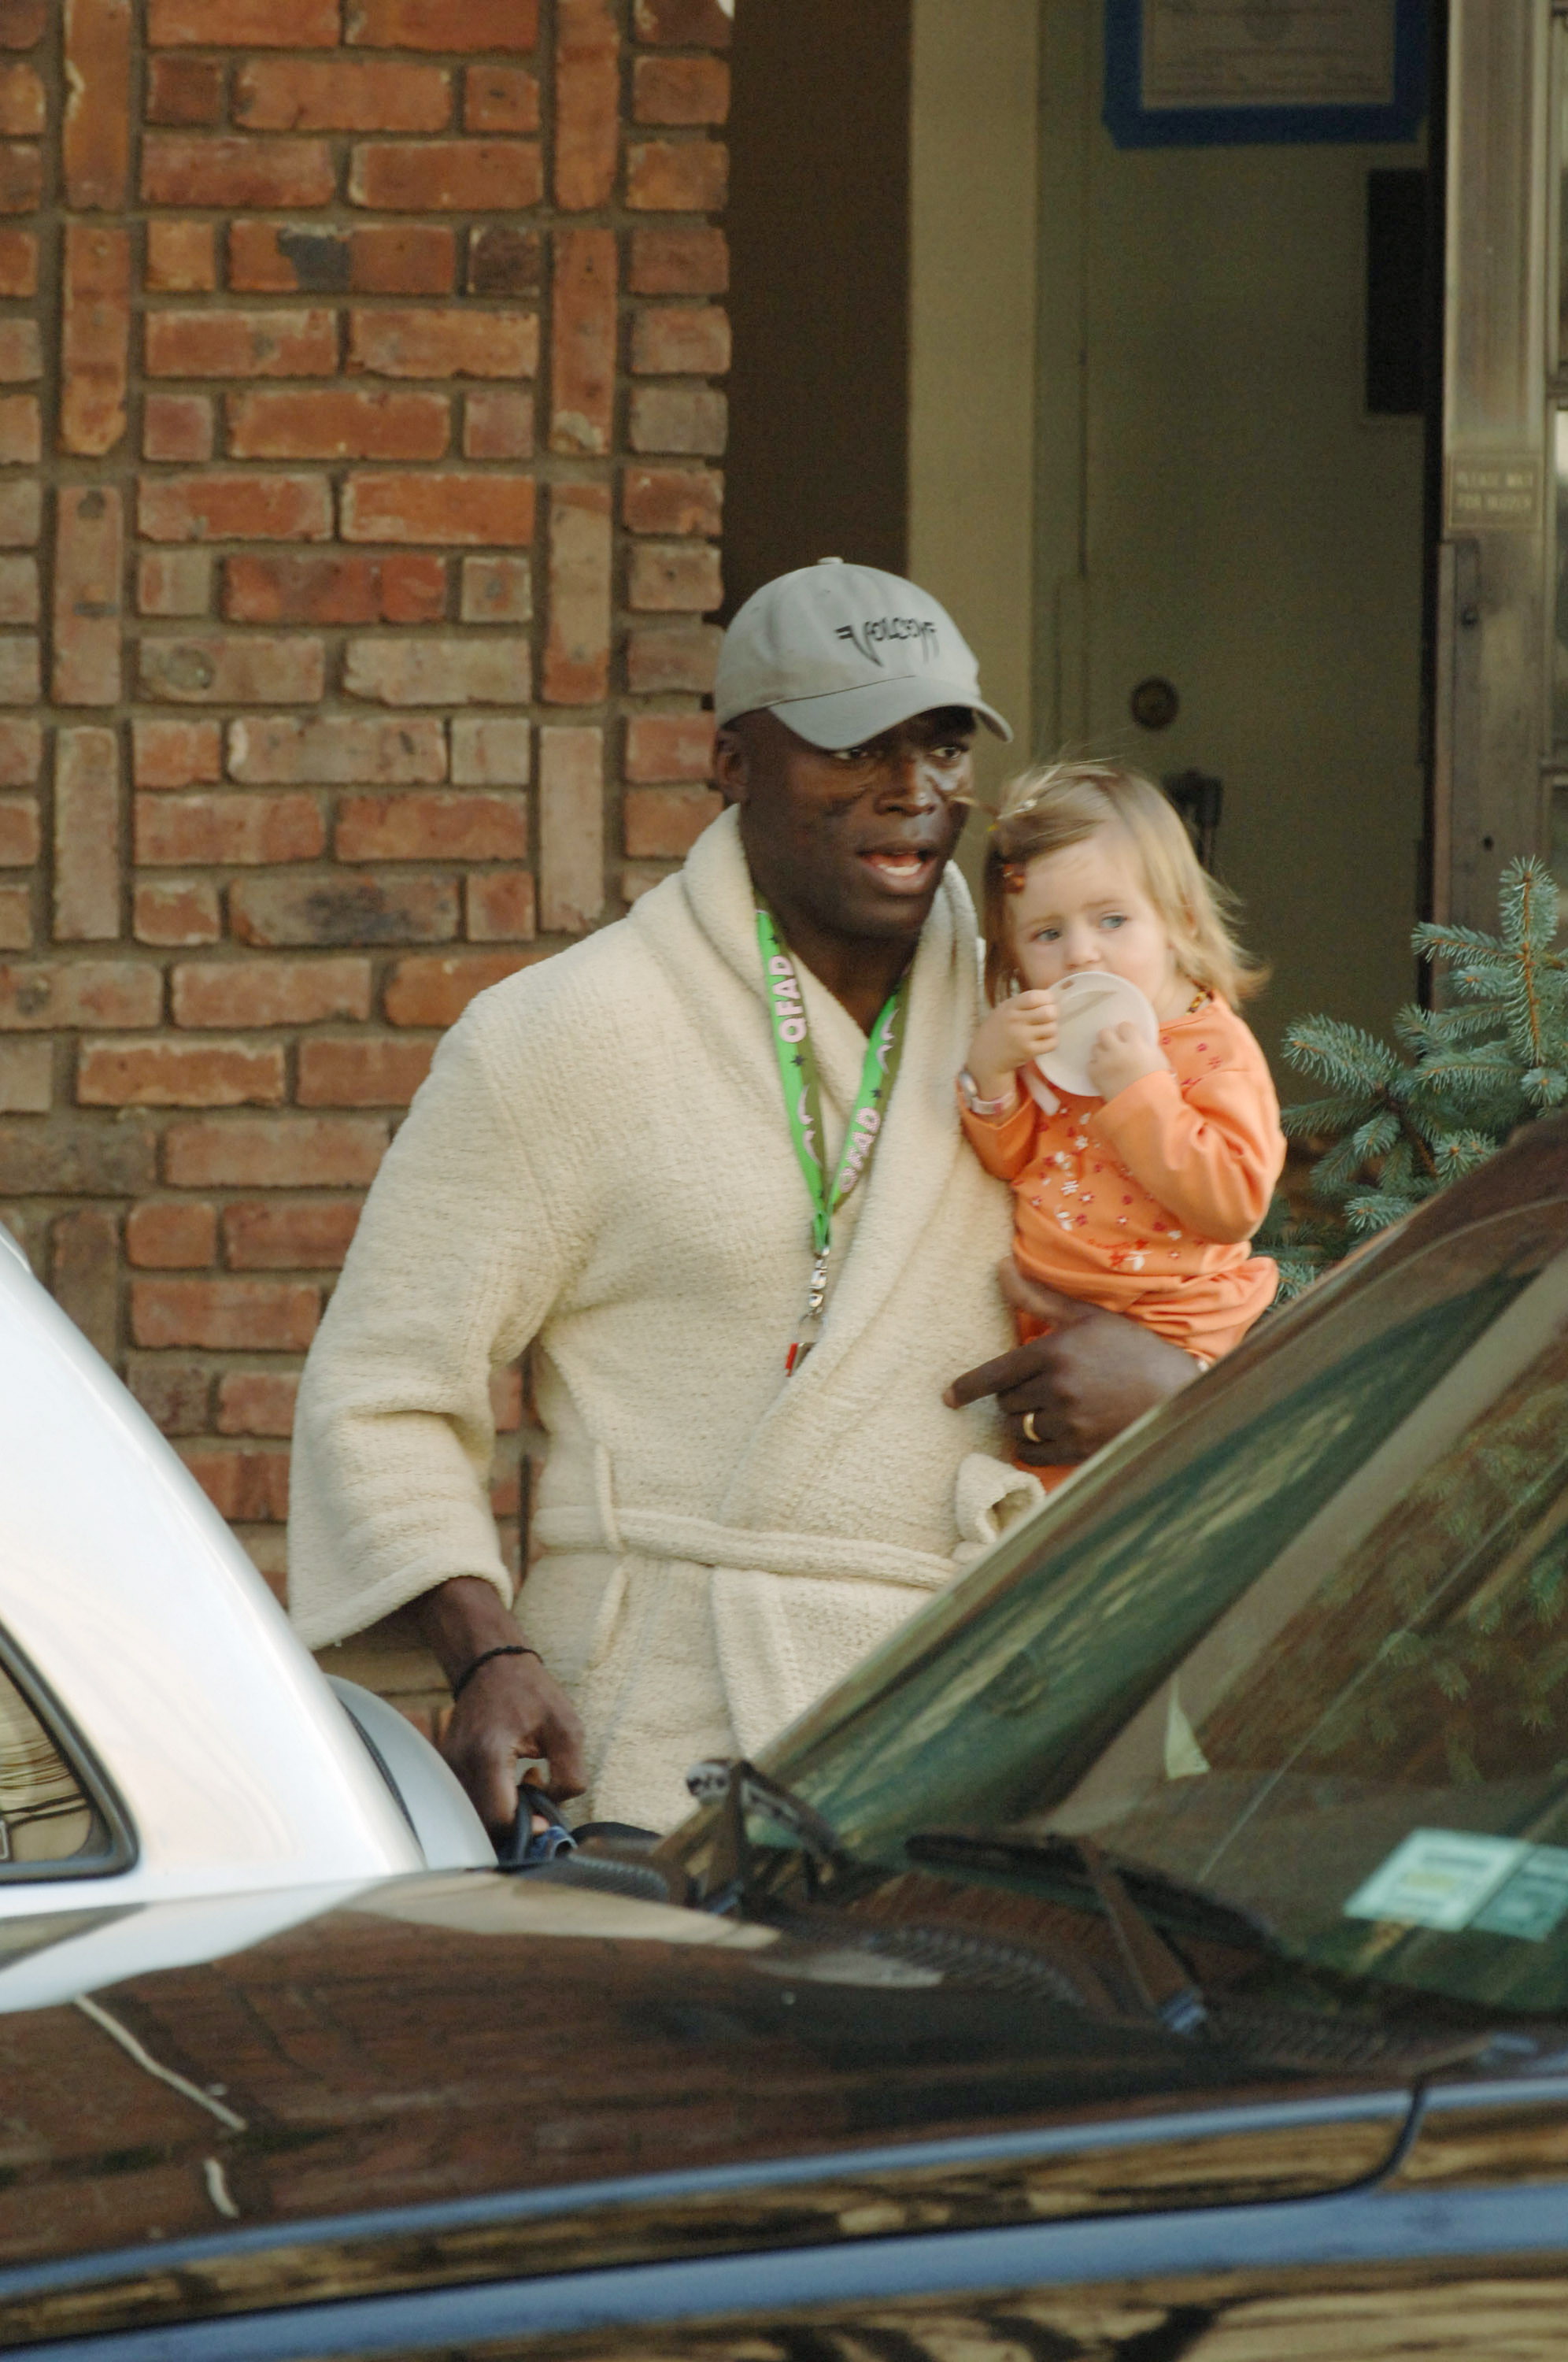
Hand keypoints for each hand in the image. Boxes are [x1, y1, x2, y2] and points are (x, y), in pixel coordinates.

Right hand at [443, 1653, 587, 1833]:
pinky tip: (508, 1778)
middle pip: (484, 1824)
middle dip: (516, 1821)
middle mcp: (460, 1763)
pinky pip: (469, 1799)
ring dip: (503, 1811)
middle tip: (538, 1793)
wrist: (493, 1664)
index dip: (526, 1827)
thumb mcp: (567, 1729)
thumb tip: (553, 1807)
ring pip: (475, 1815)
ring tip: (525, 1783)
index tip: (545, 1815)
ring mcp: (449, 1766)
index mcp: (488, 1754)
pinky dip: (491, 1800)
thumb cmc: (531, 1692)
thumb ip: (569, 1775)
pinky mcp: (447, 1766)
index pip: (499, 1819)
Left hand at [944, 1260, 1197, 1463]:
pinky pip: (1033, 1453)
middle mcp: (1057, 1388)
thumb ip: (1038, 1298)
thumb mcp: (1087, 1318)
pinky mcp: (1079, 1448)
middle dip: (1014, 1396)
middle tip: (1040, 1388)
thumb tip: (999, 1267)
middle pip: (1006, 1402)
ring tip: (1051, 1408)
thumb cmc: (1131, 1350)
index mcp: (1054, 1352)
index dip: (966, 1388)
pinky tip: (1050, 1434)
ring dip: (1025, 1420)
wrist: (1176, 1393)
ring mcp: (1068, 1420)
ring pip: (1019, 1427)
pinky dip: (1033, 1446)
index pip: (994, 1374)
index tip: (948, 1398)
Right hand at [968, 992, 1058, 1098]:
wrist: (985, 1057)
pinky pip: (1052, 1043)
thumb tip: (1053, 997)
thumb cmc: (999, 1030)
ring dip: (1052, 1028)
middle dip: (1053, 1013)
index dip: (1047, 998)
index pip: (1035, 997)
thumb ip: (1023, 1003)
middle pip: (1048, 1012)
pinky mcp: (1028, 1051)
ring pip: (1052, 1028)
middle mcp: (1015, 1021)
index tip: (1048, 1002)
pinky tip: (1043, 1041)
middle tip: (1049, 1017)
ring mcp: (1021, 1037)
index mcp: (1009, 1007)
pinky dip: (1052, 1041)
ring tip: (1045, 1030)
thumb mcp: (1004, 1010)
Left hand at [1087, 1020, 1167, 1099]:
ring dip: (1101, 1054)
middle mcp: (1118, 1049)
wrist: (1146, 1106)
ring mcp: (1105, 1062)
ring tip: (1109, 1063)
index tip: (1127, 1038)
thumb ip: (1149, 1049)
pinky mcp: (1096, 1075)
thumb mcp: (1160, 1061)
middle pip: (1104, 1033)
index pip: (1124, 1026)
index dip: (1125, 1032)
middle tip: (1114, 1048)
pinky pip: (1090, 1065)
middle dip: (1108, 1039)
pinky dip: (1095, 1069)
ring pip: (1095, 1048)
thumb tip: (1142, 1044)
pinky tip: (1103, 1074)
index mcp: (1136, 1044)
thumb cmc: (1158, 1084)